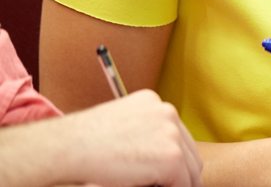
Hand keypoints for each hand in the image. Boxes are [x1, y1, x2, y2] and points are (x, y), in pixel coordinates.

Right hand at [54, 89, 201, 186]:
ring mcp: (172, 134)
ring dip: (179, 182)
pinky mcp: (171, 157)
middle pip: (189, 150)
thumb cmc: (83, 141)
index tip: (165, 173)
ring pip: (191, 168)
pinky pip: (184, 183)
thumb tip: (155, 157)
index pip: (177, 135)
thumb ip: (143, 134)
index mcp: (154, 102)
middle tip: (167, 184)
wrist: (69, 147)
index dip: (174, 157)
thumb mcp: (120, 125)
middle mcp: (167, 112)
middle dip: (181, 172)